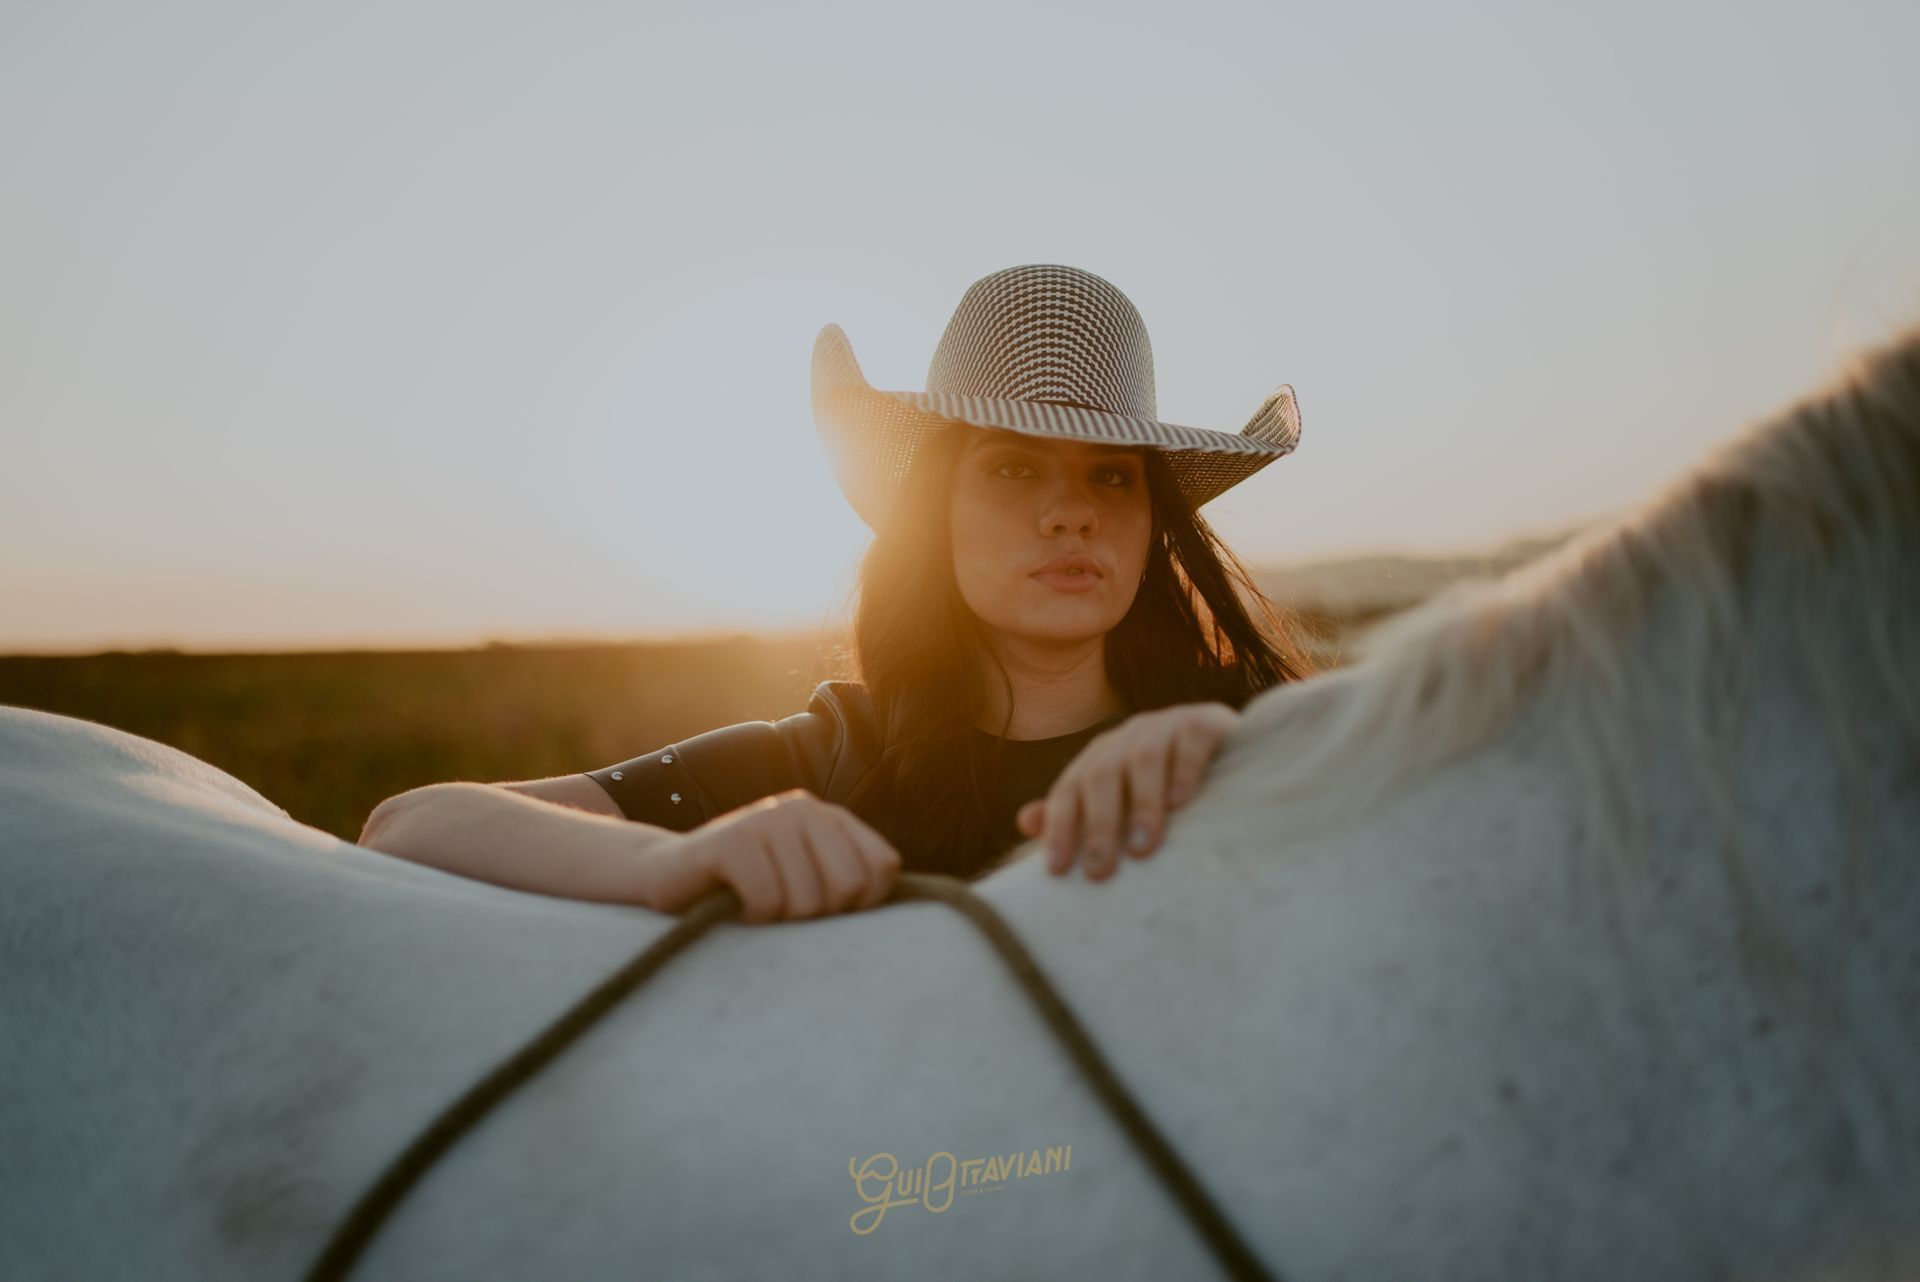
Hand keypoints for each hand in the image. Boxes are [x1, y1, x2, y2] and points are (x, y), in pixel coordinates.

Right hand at [646, 789, 902, 921]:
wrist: (663, 876)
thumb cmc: (744, 889)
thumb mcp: (803, 879)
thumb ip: (847, 884)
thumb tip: (914, 919)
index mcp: (827, 817)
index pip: (881, 868)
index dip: (858, 905)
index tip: (822, 909)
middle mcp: (801, 808)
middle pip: (847, 887)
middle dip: (816, 916)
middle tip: (783, 911)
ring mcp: (765, 819)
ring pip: (805, 901)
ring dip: (777, 920)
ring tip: (755, 904)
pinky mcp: (731, 841)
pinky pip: (766, 901)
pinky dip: (751, 918)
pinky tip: (734, 904)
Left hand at [1016, 702, 1238, 880]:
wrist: (1230, 751)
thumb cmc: (1167, 788)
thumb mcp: (1121, 801)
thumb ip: (1078, 812)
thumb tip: (1024, 822)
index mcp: (1100, 757)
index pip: (1069, 790)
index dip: (1060, 828)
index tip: (1057, 870)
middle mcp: (1127, 737)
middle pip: (1102, 776)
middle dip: (1098, 825)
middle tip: (1101, 871)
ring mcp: (1166, 725)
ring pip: (1143, 759)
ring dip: (1141, 804)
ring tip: (1143, 847)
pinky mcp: (1205, 721)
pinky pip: (1191, 740)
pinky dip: (1184, 768)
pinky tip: (1182, 801)